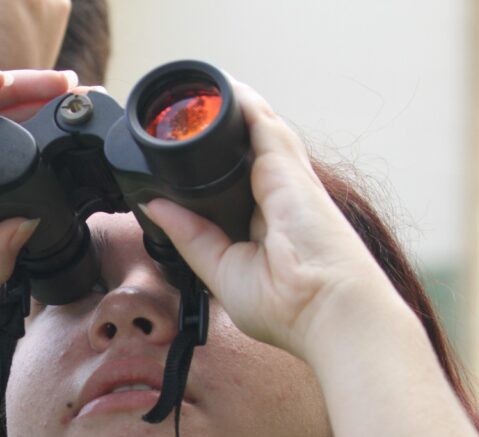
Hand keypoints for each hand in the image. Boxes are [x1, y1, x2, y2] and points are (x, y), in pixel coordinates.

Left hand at [142, 81, 401, 359]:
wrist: (324, 307)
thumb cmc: (286, 305)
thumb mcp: (220, 269)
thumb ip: (190, 236)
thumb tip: (154, 208)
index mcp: (263, 223)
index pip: (234, 182)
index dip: (212, 167)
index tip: (182, 155)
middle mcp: (276, 195)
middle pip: (245, 151)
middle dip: (218, 131)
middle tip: (184, 115)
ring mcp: (284, 177)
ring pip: (255, 129)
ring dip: (229, 108)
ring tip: (197, 90)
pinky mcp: (286, 166)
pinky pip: (261, 122)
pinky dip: (242, 102)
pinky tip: (221, 86)